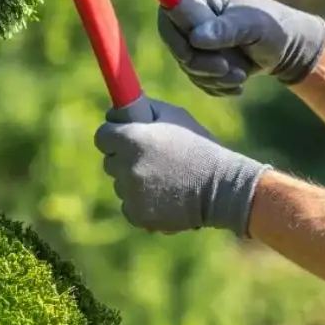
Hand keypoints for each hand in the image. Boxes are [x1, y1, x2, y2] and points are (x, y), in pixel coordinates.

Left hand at [95, 97, 270, 235]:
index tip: (123, 138)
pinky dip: (141, 202)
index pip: (102, 137)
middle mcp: (126, 165)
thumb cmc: (200, 147)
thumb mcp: (176, 117)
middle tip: (150, 159)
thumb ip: (145, 109)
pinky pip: (128, 205)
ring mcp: (130, 193)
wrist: (221, 188)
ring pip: (120, 184)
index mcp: (132, 139)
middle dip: (124, 158)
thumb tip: (121, 109)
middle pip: (110, 161)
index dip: (113, 136)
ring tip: (165, 179)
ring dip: (134, 181)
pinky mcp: (137, 215)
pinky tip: (164, 196)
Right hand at [158, 0, 324, 95]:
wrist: (289, 49)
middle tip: (226, 68)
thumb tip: (195, 38)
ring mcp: (198, 37)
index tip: (195, 50)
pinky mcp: (203, 58)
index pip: (171, 11)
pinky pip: (197, 78)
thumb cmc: (274, 28)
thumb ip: (225, 30)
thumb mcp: (253, 26)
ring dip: (212, 77)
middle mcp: (196, 15)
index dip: (175, 34)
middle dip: (200, 62)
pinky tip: (237, 86)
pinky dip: (215, 86)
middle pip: (176, 43)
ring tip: (240, 75)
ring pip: (187, 65)